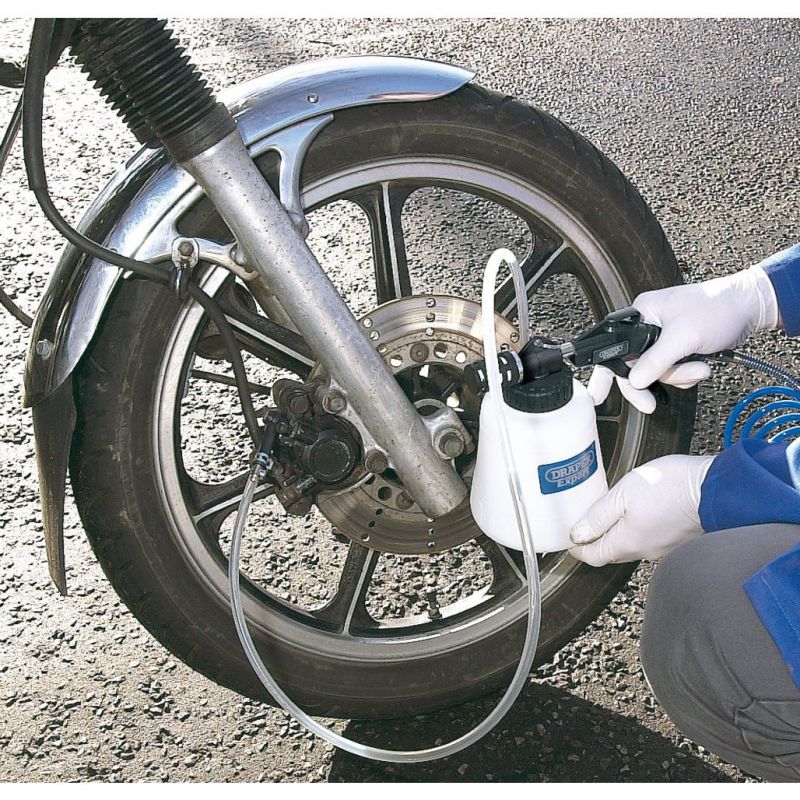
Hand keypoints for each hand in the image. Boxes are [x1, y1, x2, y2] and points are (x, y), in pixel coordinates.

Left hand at [569, 454, 715, 565]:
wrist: (716, 488)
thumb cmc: (672, 487)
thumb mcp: (622, 494)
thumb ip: (598, 516)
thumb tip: (578, 534)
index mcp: (627, 542)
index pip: (594, 556)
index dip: (578, 550)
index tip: (570, 543)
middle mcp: (645, 551)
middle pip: (612, 552)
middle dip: (596, 543)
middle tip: (585, 529)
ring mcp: (664, 547)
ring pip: (632, 546)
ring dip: (618, 536)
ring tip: (610, 518)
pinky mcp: (678, 539)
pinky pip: (650, 539)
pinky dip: (638, 531)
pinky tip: (639, 515)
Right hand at [588, 265, 779, 412]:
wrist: (750, 307)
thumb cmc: (719, 308)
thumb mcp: (685, 336)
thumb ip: (656, 360)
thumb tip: (634, 380)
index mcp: (641, 314)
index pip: (615, 349)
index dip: (607, 374)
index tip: (598, 395)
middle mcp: (647, 325)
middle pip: (635, 365)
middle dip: (655, 379)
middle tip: (650, 404)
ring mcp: (663, 337)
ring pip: (656, 371)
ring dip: (678, 376)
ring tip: (699, 368)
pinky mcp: (678, 347)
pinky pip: (671, 371)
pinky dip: (685, 374)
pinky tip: (700, 366)